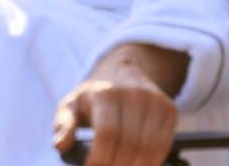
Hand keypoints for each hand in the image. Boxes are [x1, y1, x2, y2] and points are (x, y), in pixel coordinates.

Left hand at [52, 44, 185, 165]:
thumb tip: (60, 145)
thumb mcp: (72, 104)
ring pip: (149, 147)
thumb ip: (63, 125)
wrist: (123, 72)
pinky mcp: (169, 109)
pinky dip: (152, 161)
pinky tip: (139, 165)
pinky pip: (163, 144)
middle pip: (130, 143)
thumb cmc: (93, 96)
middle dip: (117, 165)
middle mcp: (133, 94)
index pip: (108, 133)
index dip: (101, 157)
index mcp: (105, 93)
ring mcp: (154, 101)